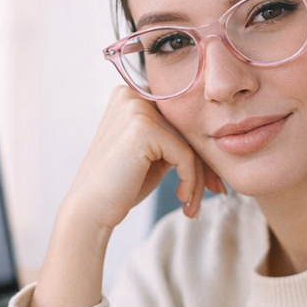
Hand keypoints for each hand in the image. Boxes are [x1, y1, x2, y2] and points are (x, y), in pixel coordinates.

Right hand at [29, 87, 224, 306]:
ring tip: (192, 204)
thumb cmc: (121, 186)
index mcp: (131, 95)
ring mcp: (136, 109)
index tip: (212, 180)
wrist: (90, 211)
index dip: (199, 150)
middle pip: (187, 129)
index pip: (179, 120)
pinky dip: (191, 180)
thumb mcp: (152, 154)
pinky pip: (185, 155)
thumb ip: (174, 138)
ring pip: (189, 143)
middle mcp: (131, 95)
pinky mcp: (143, 128)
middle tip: (216, 191)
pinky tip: (182, 200)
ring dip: (198, 177)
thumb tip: (217, 138)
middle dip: (205, 164)